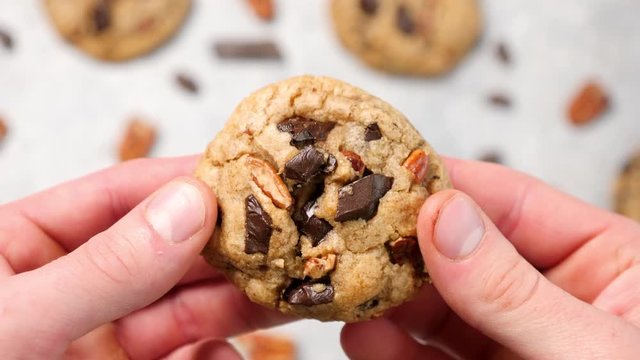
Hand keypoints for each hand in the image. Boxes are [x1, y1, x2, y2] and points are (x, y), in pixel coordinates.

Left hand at [0, 157, 288, 358]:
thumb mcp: (13, 323)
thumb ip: (103, 267)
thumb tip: (189, 206)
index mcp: (30, 243)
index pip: (125, 193)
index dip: (190, 180)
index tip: (255, 177)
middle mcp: (78, 284)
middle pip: (170, 247)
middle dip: (228, 246)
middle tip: (287, 241)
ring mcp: (106, 336)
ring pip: (188, 302)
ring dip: (235, 298)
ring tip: (278, 294)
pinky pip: (188, 356)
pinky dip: (216, 356)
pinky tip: (227, 357)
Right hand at [342, 158, 639, 358]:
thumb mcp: (592, 352)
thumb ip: (514, 290)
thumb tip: (444, 218)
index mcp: (605, 262)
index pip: (512, 203)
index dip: (447, 185)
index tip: (386, 176)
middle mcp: (553, 295)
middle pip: (461, 251)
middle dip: (403, 246)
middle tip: (349, 234)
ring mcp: (514, 340)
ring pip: (438, 305)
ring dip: (388, 298)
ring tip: (346, 290)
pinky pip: (431, 356)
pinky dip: (393, 348)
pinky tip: (364, 339)